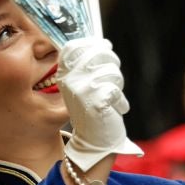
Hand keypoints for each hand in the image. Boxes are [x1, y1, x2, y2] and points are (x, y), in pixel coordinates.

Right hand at [57, 37, 143, 170]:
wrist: (94, 141)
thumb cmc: (93, 110)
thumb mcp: (85, 84)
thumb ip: (89, 65)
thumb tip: (104, 43)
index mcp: (64, 74)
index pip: (74, 46)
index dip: (93, 43)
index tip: (104, 47)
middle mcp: (69, 80)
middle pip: (99, 52)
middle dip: (112, 62)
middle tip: (112, 79)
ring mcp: (81, 90)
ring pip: (112, 70)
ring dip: (118, 84)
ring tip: (111, 98)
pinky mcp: (95, 101)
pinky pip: (116, 89)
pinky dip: (120, 100)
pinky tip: (115, 109)